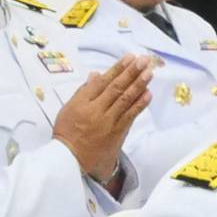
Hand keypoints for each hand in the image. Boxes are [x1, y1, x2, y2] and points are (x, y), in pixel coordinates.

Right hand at [51, 54, 152, 181]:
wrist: (70, 159)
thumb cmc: (67, 133)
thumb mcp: (68, 109)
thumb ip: (83, 91)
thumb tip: (96, 75)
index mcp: (82, 102)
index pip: (102, 81)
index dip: (117, 68)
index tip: (129, 58)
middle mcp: (95, 110)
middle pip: (116, 88)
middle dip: (131, 72)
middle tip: (143, 60)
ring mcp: (107, 122)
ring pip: (125, 100)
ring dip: (138, 85)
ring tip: (149, 72)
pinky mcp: (116, 133)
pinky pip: (130, 116)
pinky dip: (139, 104)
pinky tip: (147, 93)